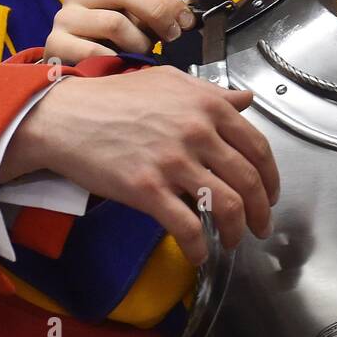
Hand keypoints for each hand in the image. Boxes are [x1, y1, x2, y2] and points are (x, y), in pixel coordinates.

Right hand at [2, 66, 279, 265]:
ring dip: (236, 231)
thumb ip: (212, 93)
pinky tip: (199, 254)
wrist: (64, 116)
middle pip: (249, 181)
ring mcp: (174, 162)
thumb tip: (245, 100)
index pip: (258, 147)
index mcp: (208, 107)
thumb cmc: (114, 98)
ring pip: (226, 205)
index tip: (271, 194)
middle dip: (260, 211)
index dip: (271, 177)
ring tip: (233, 241)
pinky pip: (187, 226)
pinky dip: (199, 246)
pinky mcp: (148, 189)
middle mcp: (198, 133)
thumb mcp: (170, 82)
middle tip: (260, 226)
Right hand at [44, 0, 195, 64]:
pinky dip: (116, 59)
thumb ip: (157, 14)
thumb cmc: (109, 46)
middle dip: (158, 13)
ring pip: (114, 22)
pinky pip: (95, 50)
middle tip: (173, 35)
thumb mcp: (135, 24)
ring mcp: (64, 18)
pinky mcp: (55, 44)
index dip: (168, 0)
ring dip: (138, 43)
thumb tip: (188, 16)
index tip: (187, 21)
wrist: (70, 70)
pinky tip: (120, 65)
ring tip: (142, 54)